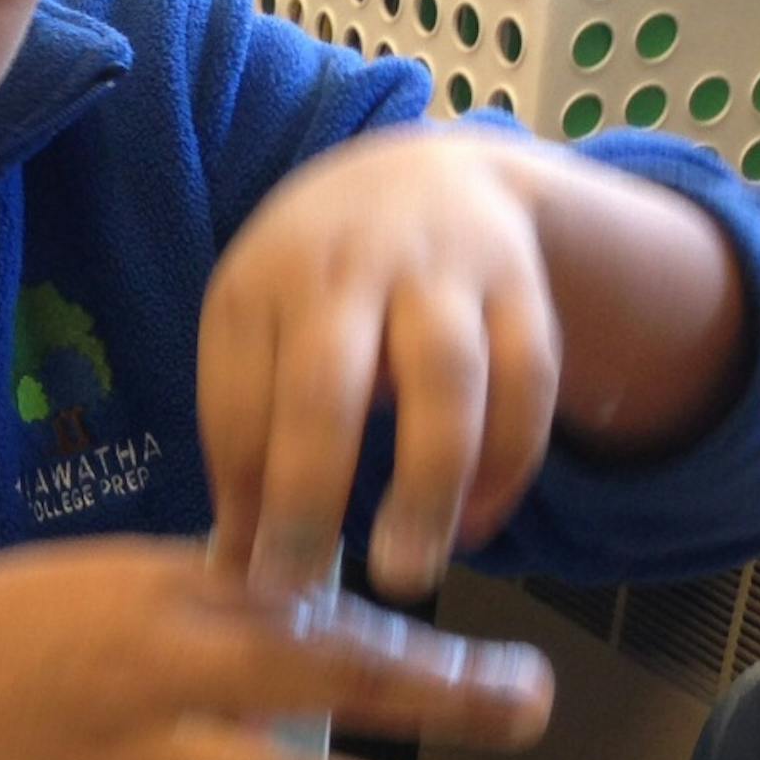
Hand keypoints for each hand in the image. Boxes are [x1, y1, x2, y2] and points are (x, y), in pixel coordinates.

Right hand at [0, 539, 551, 759]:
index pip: (321, 617)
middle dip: (440, 707)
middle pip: (325, 688)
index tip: (501, 671)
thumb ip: (195, 594)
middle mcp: (160, 675)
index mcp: (165, 600)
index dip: (424, 647)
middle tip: (527, 725)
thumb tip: (298, 603)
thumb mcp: (90, 580)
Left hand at [199, 127, 561, 602]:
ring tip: (408, 573)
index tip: (252, 581)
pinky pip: (526, 380)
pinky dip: (507, 461)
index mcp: (261, 284)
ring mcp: (441, 270)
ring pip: (445, 383)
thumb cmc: (312, 284)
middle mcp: (348, 268)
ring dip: (428, 486)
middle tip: (308, 587)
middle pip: (327, 390)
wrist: (420, 171)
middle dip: (314, 496)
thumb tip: (232, 567)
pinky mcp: (520, 284)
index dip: (244, 499)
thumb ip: (244, 436)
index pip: (241, 404)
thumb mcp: (254, 329)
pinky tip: (473, 526)